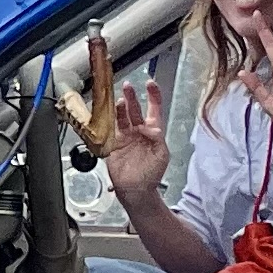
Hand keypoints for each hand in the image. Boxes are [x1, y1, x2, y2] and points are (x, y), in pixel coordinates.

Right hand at [105, 80, 170, 202]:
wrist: (136, 189)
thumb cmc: (152, 173)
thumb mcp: (162, 154)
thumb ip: (157, 139)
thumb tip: (152, 128)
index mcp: (153, 132)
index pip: (154, 109)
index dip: (153, 96)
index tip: (151, 84)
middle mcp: (139, 131)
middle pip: (135, 110)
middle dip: (132, 97)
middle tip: (129, 86)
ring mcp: (126, 136)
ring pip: (122, 117)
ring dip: (121, 108)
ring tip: (121, 101)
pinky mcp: (114, 143)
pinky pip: (111, 129)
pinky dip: (110, 121)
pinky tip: (110, 114)